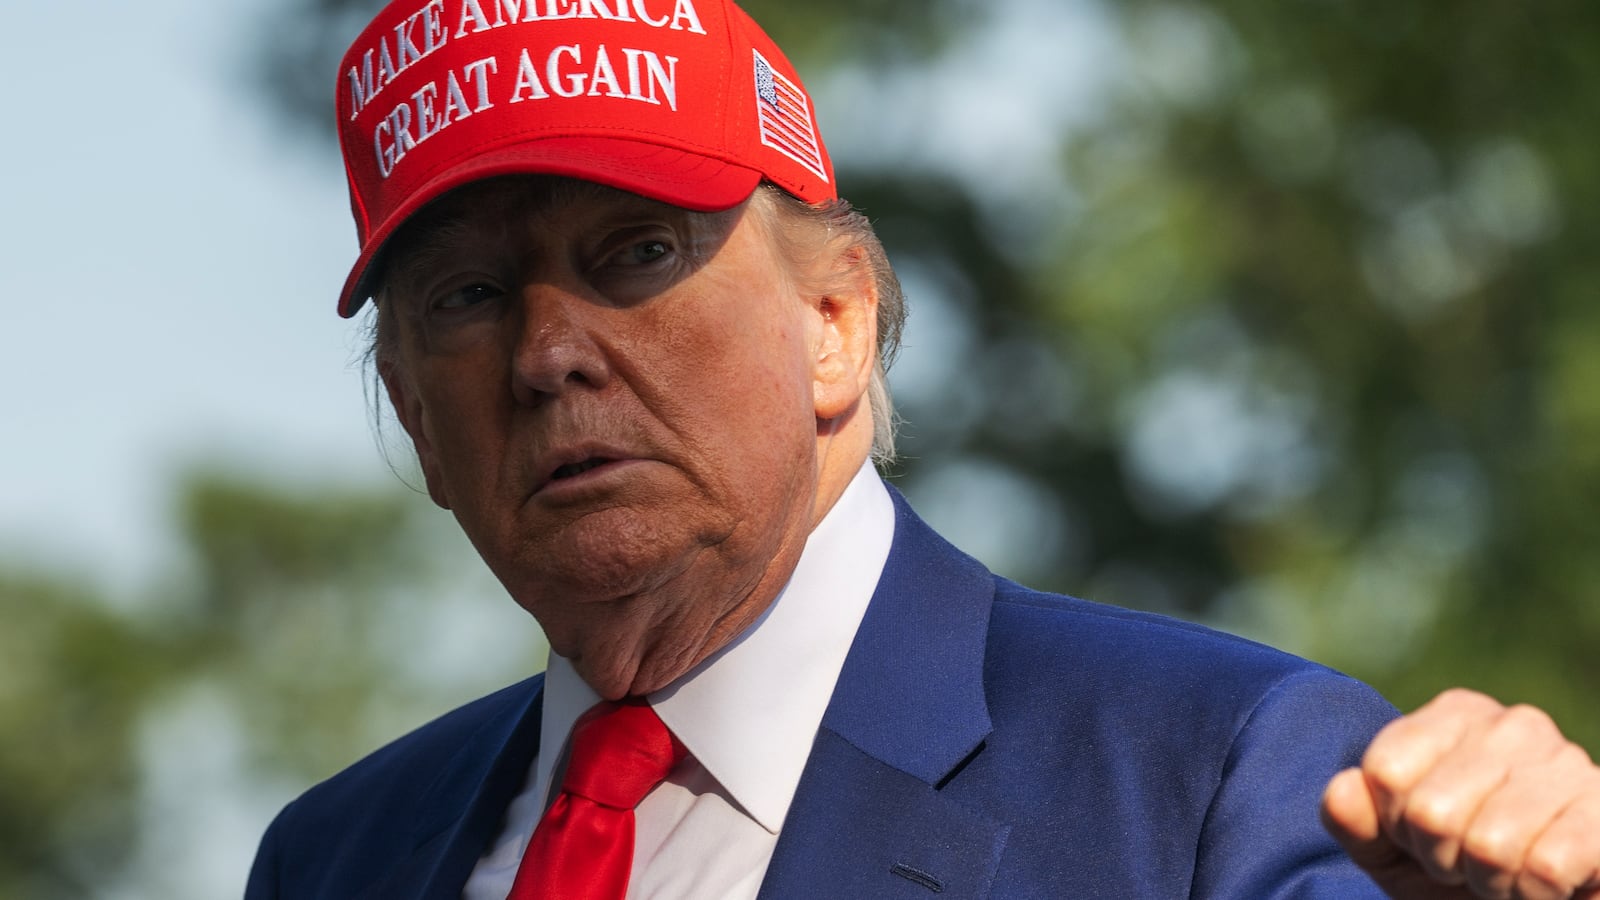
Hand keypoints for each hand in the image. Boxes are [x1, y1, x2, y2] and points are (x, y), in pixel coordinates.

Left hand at [1322, 688, 1599, 898]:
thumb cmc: (1458, 868)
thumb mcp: (1390, 848)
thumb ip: (1353, 820)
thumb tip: (1339, 791)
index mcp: (1455, 715)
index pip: (1385, 771)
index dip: (1393, 825)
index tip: (1418, 836)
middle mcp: (1512, 725)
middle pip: (1431, 812)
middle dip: (1442, 859)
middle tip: (1467, 861)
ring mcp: (1566, 763)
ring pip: (1489, 846)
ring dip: (1490, 881)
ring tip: (1506, 872)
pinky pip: (1545, 867)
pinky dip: (1534, 893)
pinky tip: (1544, 881)